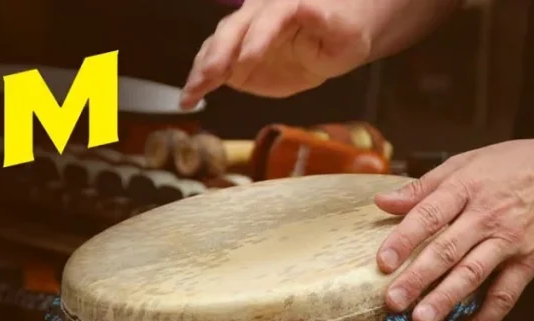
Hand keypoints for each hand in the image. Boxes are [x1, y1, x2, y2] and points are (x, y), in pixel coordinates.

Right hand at [179, 0, 373, 108]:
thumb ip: (326, 22)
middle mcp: (257, 14)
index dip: (257, 38)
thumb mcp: (345, 33)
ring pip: (216, 45)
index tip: (247, 61)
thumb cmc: (343, 35)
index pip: (269, 18)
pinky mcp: (234, 59)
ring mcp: (242, 36)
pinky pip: (212, 66)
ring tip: (190, 93)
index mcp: (286, 4)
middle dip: (219, 52)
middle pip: (232, 29)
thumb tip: (310, 7)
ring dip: (202, 70)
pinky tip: (188, 99)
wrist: (332, 43)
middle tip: (211, 75)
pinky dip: (199, 82)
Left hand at [374, 135, 533, 320]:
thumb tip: (382, 201)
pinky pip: (506, 294)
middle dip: (418, 278)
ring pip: (473, 274)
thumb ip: (422, 188)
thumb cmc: (514, 165)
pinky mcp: (529, 261)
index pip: (428, 215)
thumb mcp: (465, 163)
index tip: (383, 263)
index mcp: (464, 189)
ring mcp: (509, 241)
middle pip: (447, 250)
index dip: (403, 239)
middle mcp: (485, 217)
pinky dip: (487, 319)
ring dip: (447, 300)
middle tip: (394, 302)